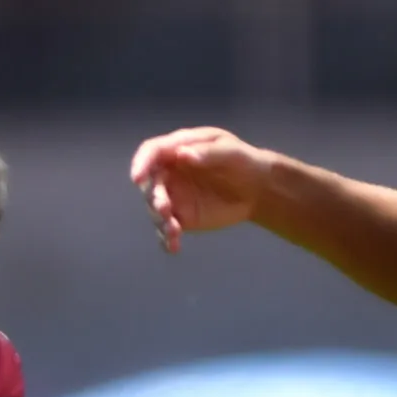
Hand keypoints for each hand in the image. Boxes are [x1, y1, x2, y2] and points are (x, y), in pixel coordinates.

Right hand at [129, 126, 271, 252]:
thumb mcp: (230, 151)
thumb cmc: (243, 162)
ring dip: (160, 220)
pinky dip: (167, 239)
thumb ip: (207, 152)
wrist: (258, 188)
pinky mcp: (183, 218)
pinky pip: (168, 229)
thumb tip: (182, 155)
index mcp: (177, 149)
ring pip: (157, 209)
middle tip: (164, 209)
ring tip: (174, 231)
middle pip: (151, 184)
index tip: (137, 178)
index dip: (141, 163)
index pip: (152, 153)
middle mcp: (170, 173)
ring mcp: (174, 196)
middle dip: (154, 197)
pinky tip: (173, 247)